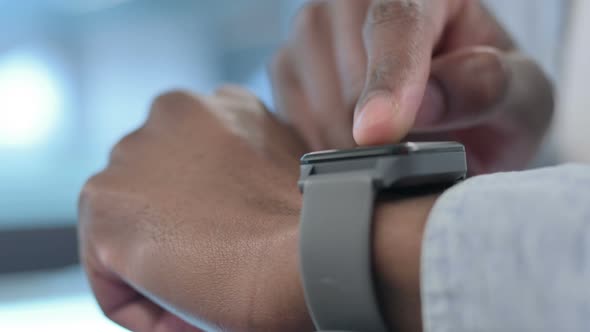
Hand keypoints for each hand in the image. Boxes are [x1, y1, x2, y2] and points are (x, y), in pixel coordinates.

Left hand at [78, 86, 436, 331]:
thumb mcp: (288, 176)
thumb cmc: (313, 226)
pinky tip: (187, 313)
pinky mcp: (104, 202)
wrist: (314, 249)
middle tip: (217, 275)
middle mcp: (171, 113)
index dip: (209, 221)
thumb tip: (228, 208)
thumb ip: (250, 169)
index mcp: (220, 106)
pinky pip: (109, 275)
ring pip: (131, 233)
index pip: (192, 169)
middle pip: (156, 195)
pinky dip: (142, 305)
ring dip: (160, 272)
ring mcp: (133, 153)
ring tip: (204, 297)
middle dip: (180, 237)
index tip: (234, 252)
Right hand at [270, 0, 552, 173]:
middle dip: (376, 130)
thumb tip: (422, 106)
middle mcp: (357, 0)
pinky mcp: (287, 65)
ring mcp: (315, 29)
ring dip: (349, 141)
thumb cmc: (490, 98)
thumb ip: (489, 89)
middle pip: (347, 71)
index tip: (377, 133)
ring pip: (314, 98)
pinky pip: (289, 115)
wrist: (454, 112)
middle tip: (412, 155)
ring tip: (387, 150)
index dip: (389, 80)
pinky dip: (321, 143)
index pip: (397, 20)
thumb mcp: (523, 95)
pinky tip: (354, 144)